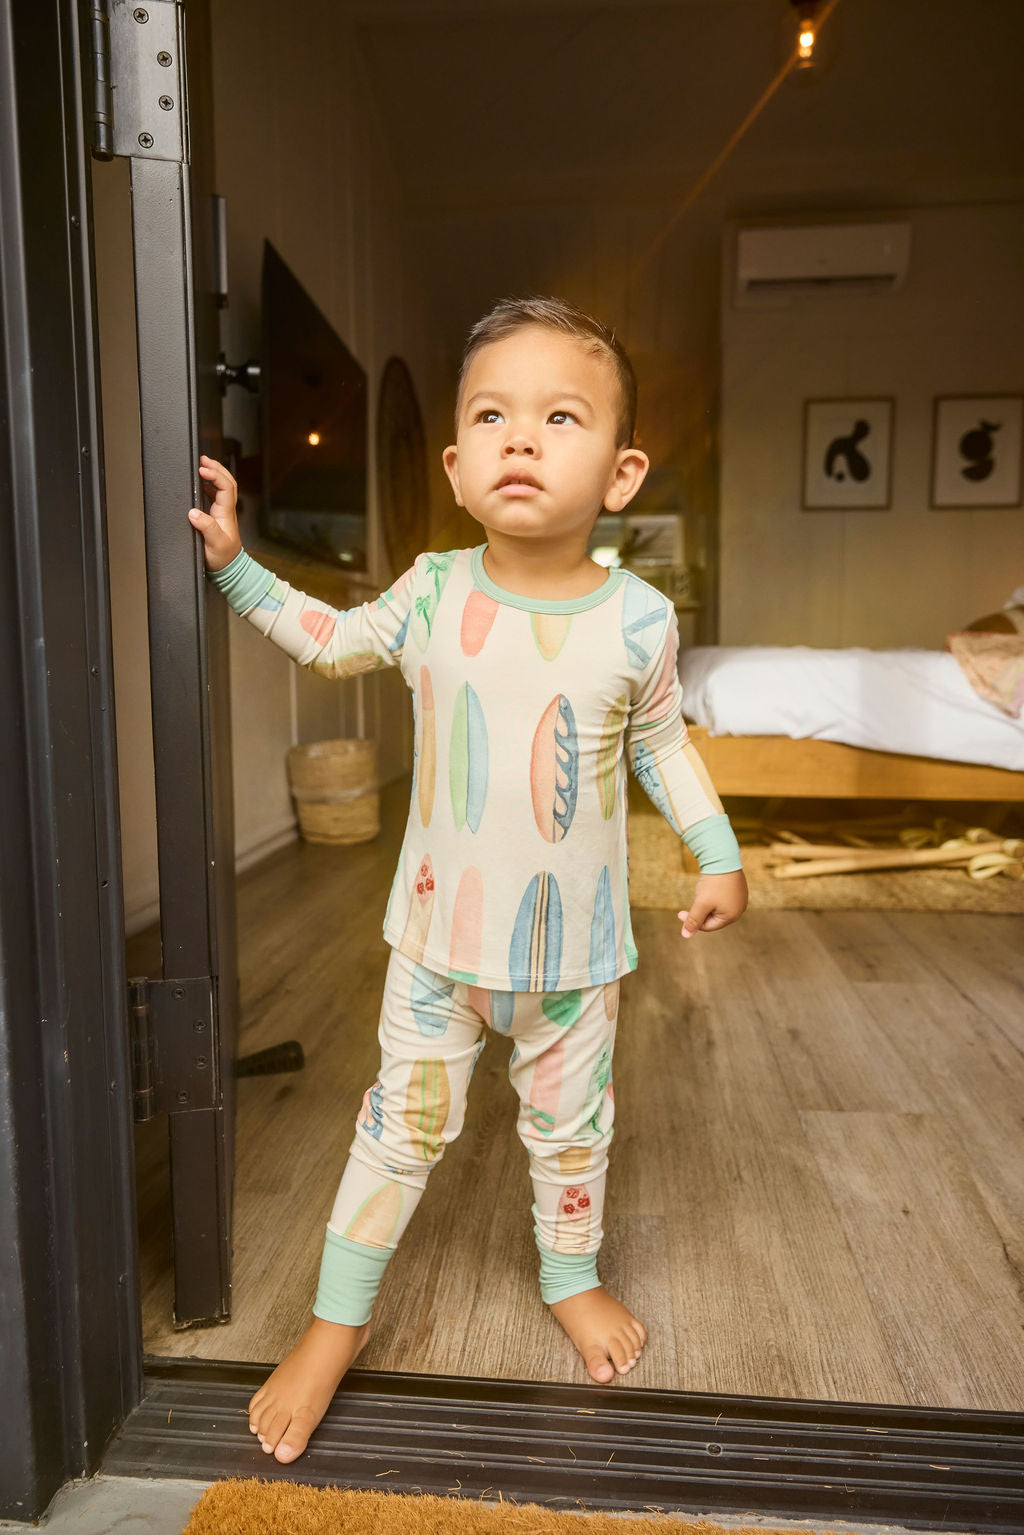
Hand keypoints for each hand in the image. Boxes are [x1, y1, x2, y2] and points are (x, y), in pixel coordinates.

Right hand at [187, 454, 242, 570]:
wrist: (228, 570)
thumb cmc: (222, 558)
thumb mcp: (214, 544)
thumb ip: (206, 527)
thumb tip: (194, 512)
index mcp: (226, 513)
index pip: (226, 487)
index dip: (216, 475)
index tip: (203, 469)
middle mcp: (226, 511)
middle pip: (227, 482)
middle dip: (217, 468)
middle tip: (204, 459)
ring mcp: (223, 513)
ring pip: (223, 488)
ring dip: (214, 475)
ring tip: (203, 465)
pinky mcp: (217, 517)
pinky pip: (215, 497)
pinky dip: (209, 486)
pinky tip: (202, 484)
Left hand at [677, 869, 747, 938]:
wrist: (723, 857)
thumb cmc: (713, 883)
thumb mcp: (701, 904)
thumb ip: (693, 920)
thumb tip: (686, 936)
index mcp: (732, 916)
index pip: (708, 926)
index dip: (693, 921)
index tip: (680, 913)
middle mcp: (740, 909)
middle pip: (713, 917)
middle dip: (701, 910)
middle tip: (696, 897)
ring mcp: (740, 898)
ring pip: (716, 907)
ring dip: (706, 902)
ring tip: (705, 889)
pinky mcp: (738, 888)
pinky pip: (722, 897)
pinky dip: (713, 894)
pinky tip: (711, 883)